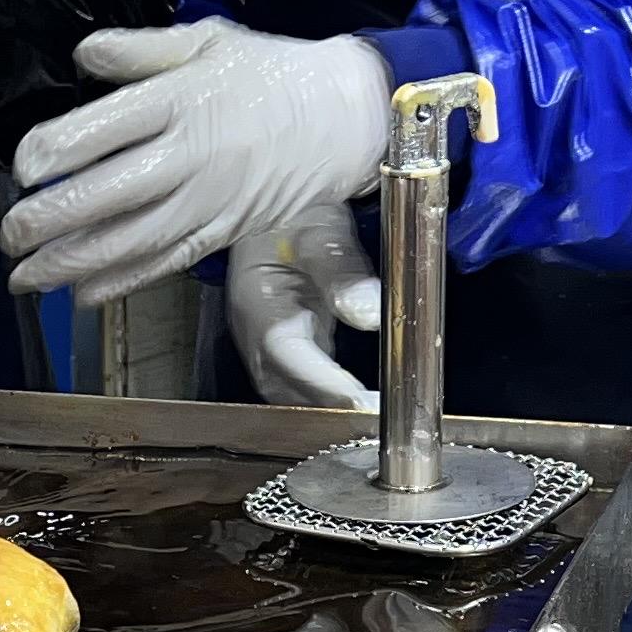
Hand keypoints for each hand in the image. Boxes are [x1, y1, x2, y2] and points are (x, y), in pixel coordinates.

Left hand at [0, 23, 388, 303]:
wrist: (344, 116)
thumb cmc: (269, 72)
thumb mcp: (207, 41)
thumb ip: (140, 50)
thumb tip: (82, 54)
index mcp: (182, 99)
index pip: (106, 128)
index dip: (56, 150)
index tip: (23, 165)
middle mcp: (191, 154)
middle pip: (109, 193)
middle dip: (50, 219)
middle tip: (8, 235)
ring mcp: (208, 200)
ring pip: (131, 240)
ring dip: (72, 263)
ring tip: (27, 277)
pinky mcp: (222, 232)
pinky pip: (165, 263)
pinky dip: (121, 282)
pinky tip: (81, 292)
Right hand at [228, 208, 380, 409]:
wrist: (273, 206)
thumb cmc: (292, 212)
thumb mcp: (321, 230)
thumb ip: (342, 271)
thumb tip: (368, 313)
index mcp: (258, 302)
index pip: (288, 355)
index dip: (325, 385)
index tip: (362, 404)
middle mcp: (255, 332)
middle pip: (285, 389)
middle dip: (328, 412)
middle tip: (376, 425)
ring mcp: (266, 342)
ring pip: (289, 394)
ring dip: (326, 412)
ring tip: (371, 423)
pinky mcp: (283, 344)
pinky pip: (298, 384)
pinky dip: (325, 399)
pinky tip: (355, 405)